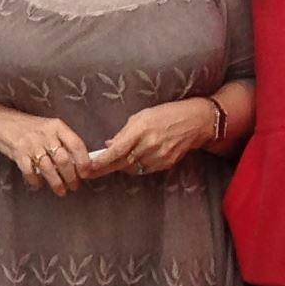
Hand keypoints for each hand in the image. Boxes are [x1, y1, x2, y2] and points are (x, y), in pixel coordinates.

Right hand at [0, 105, 91, 195]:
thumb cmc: (27, 128)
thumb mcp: (47, 128)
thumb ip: (62, 141)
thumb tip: (79, 163)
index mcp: (57, 126)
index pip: (76, 144)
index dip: (84, 161)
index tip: (87, 173)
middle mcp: (45, 134)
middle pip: (64, 160)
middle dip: (71, 177)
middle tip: (74, 186)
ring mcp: (31, 144)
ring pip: (49, 169)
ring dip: (57, 183)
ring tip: (61, 191)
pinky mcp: (18, 153)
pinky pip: (30, 172)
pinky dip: (36, 181)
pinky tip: (39, 184)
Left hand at [81, 100, 219, 178]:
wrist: (195, 122)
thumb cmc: (166, 114)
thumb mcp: (142, 116)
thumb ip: (124, 132)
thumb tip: (109, 145)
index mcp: (141, 129)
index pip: (117, 150)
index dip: (102, 160)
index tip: (89, 166)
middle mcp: (150, 145)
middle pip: (122, 163)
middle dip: (105, 167)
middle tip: (90, 171)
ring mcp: (159, 156)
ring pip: (132, 168)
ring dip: (121, 166)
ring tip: (115, 160)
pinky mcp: (166, 164)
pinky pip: (145, 170)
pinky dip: (136, 166)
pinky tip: (135, 158)